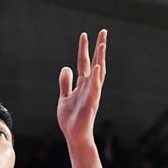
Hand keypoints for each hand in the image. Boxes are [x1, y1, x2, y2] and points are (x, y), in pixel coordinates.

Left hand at [57, 30, 106, 146]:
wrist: (74, 136)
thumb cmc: (71, 119)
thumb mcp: (64, 97)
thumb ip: (65, 83)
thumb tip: (66, 68)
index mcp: (83, 85)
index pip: (85, 63)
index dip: (84, 49)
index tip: (85, 34)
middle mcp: (90, 87)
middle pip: (95, 63)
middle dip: (98, 48)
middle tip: (102, 31)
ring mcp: (91, 94)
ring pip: (98, 73)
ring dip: (100, 58)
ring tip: (103, 44)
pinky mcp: (90, 104)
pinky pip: (95, 89)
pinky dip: (97, 78)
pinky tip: (99, 67)